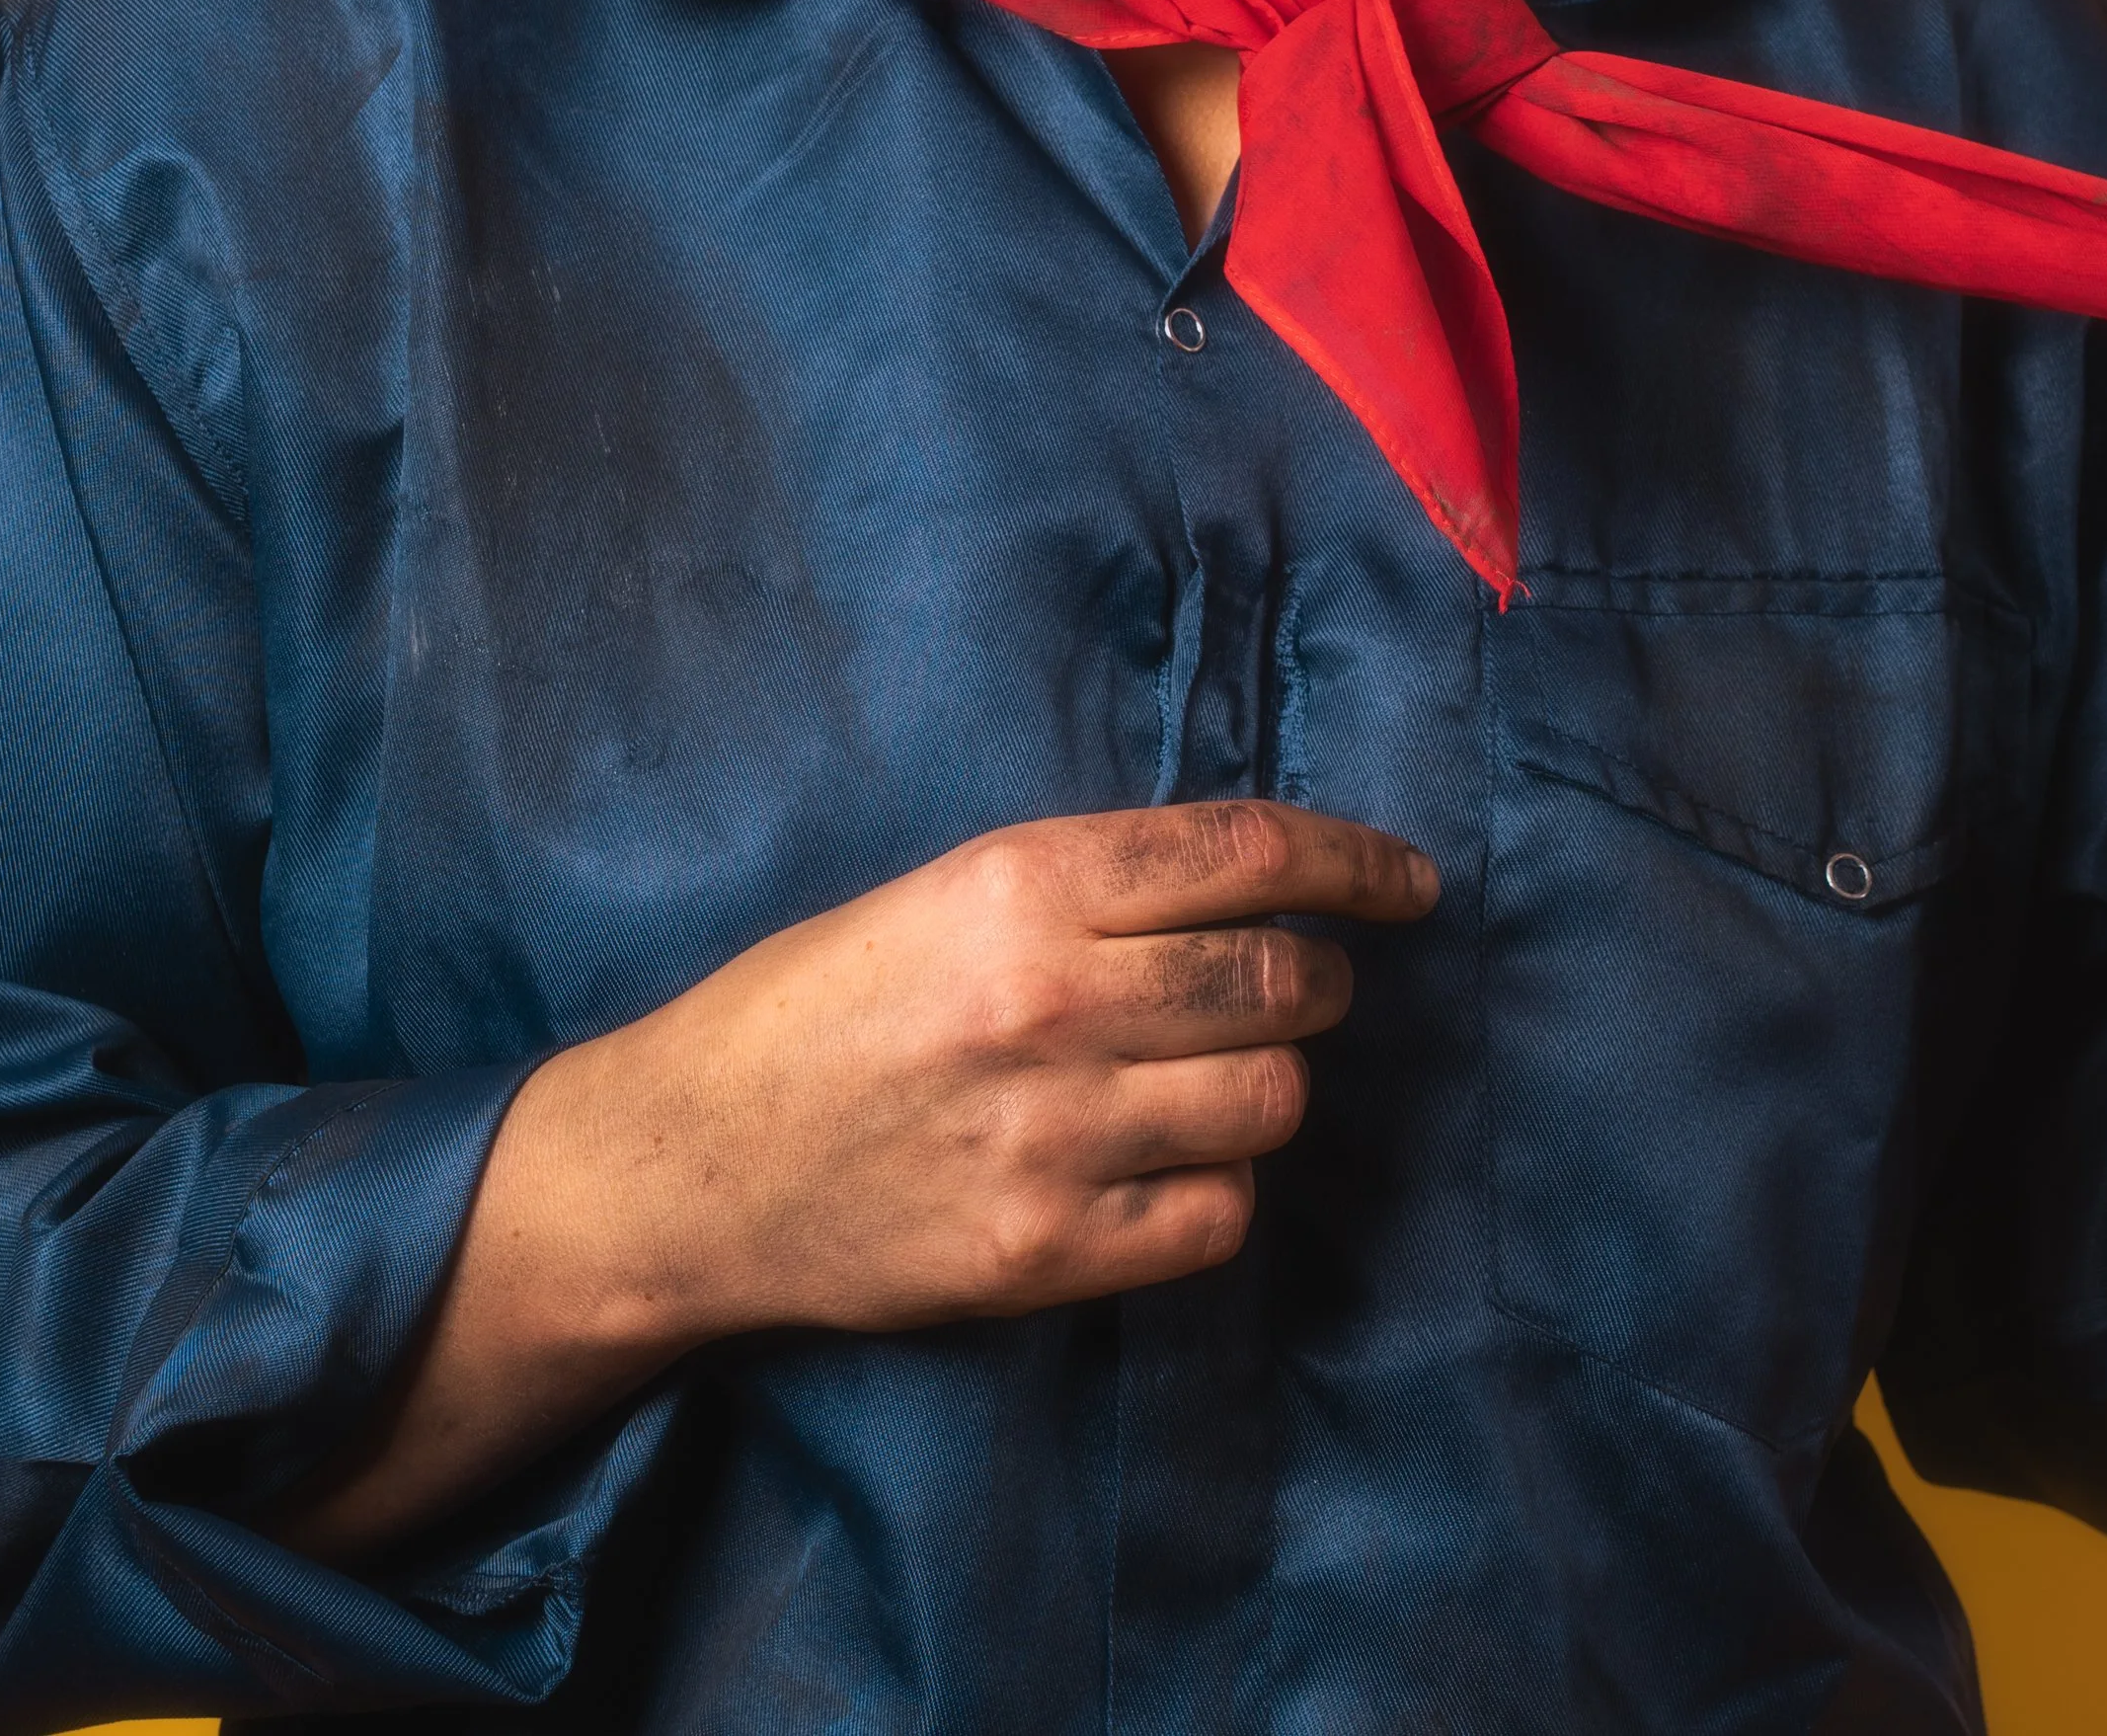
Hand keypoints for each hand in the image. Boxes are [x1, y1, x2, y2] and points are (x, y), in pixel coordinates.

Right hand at [280, 798, 1436, 1563]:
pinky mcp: (1047, 1251)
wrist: (695, 1165)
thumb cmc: (818, 1006)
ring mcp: (1054, 1134)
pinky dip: (1217, 1190)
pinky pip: (1218, 1219)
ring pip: (1269, 1101)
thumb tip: (1256, 882)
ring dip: (1267, 1086)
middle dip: (1319, 981)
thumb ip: (1089, 883)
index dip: (1355, 863)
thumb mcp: (944, 890)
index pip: (1248, 855)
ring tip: (1210, 1080)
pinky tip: (1167, 1166)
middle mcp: (1051, 999)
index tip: (1410, 883)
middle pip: (1282, 981)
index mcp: (1020, 882)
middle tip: (1297, 988)